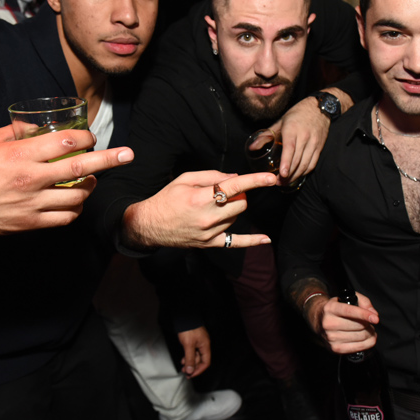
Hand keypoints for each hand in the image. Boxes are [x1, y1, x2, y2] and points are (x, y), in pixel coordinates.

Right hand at [0, 125, 133, 234]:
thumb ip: (14, 134)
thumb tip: (34, 126)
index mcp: (20, 155)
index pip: (65, 142)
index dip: (84, 137)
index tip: (89, 136)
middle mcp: (31, 179)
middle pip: (81, 168)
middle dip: (109, 160)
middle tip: (128, 154)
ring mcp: (33, 204)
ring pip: (78, 195)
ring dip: (90, 186)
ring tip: (90, 179)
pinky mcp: (31, 223)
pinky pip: (65, 217)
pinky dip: (75, 208)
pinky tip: (74, 201)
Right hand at [121, 170, 275, 248]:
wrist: (149, 225)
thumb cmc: (166, 198)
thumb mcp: (185, 179)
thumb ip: (211, 176)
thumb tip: (235, 177)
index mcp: (200, 198)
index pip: (234, 186)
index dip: (255, 180)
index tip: (271, 178)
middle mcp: (208, 217)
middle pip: (241, 202)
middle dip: (239, 194)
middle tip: (225, 191)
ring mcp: (210, 233)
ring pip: (237, 216)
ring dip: (233, 208)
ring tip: (215, 206)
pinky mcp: (210, 244)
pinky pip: (236, 243)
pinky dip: (252, 241)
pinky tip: (266, 239)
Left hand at [178, 326, 210, 377]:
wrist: (184, 317)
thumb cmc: (188, 328)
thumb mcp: (188, 345)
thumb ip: (190, 359)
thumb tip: (190, 370)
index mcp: (205, 346)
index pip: (206, 362)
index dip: (199, 370)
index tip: (191, 375)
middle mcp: (203, 345)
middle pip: (200, 360)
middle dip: (193, 367)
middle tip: (186, 373)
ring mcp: (198, 343)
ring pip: (195, 356)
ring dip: (189, 363)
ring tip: (183, 367)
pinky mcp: (193, 341)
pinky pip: (192, 352)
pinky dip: (188, 357)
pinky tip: (183, 359)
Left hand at [269, 95, 329, 185]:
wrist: (319, 108)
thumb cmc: (297, 114)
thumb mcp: (280, 122)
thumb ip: (266, 136)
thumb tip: (252, 148)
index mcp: (292, 129)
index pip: (290, 148)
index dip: (286, 162)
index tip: (282, 174)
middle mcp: (305, 136)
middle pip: (297, 160)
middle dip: (288, 174)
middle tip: (278, 183)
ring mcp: (314, 142)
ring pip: (306, 164)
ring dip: (296, 176)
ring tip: (286, 182)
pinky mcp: (320, 147)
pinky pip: (313, 164)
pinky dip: (304, 172)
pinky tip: (297, 176)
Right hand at [311, 293, 379, 354]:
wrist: (319, 321)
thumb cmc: (336, 309)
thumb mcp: (347, 298)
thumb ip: (364, 301)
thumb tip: (374, 314)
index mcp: (331, 309)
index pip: (350, 311)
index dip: (364, 314)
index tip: (376, 318)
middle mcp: (329, 323)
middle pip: (359, 325)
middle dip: (368, 323)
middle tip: (368, 321)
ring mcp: (332, 337)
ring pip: (361, 336)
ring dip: (369, 332)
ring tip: (367, 328)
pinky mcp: (336, 348)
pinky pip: (359, 347)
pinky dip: (368, 342)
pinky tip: (368, 337)